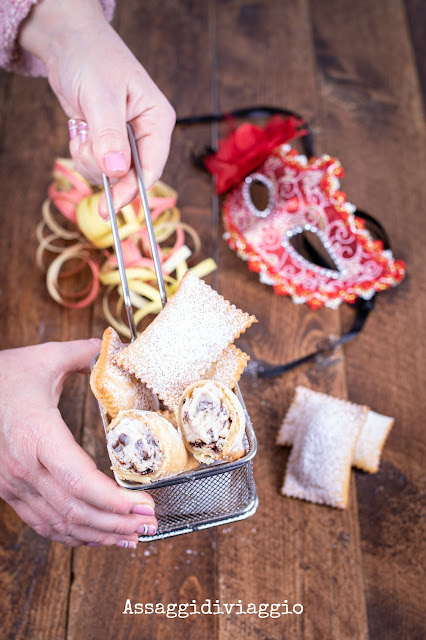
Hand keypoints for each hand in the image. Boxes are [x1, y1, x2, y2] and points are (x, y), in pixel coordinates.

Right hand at [0, 340, 156, 546]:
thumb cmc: (2, 377)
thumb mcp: (45, 358)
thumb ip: (84, 354)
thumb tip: (119, 347)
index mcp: (36, 435)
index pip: (78, 482)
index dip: (114, 500)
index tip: (144, 504)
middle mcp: (24, 468)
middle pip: (75, 510)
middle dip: (118, 522)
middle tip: (151, 523)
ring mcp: (14, 485)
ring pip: (60, 523)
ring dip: (100, 535)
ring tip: (133, 536)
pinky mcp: (10, 491)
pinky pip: (43, 523)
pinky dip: (73, 535)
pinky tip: (98, 535)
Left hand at [20, 0, 175, 216]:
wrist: (68, 43)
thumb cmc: (91, 58)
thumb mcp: (101, 97)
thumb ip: (110, 135)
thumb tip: (116, 171)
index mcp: (157, 121)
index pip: (152, 167)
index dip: (132, 189)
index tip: (111, 206)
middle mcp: (145, 133)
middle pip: (130, 176)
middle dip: (104, 170)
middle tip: (83, 151)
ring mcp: (126, 140)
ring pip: (111, 174)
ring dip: (90, 161)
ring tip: (81, 131)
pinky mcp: (107, 142)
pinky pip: (97, 165)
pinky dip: (83, 155)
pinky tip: (78, 132)